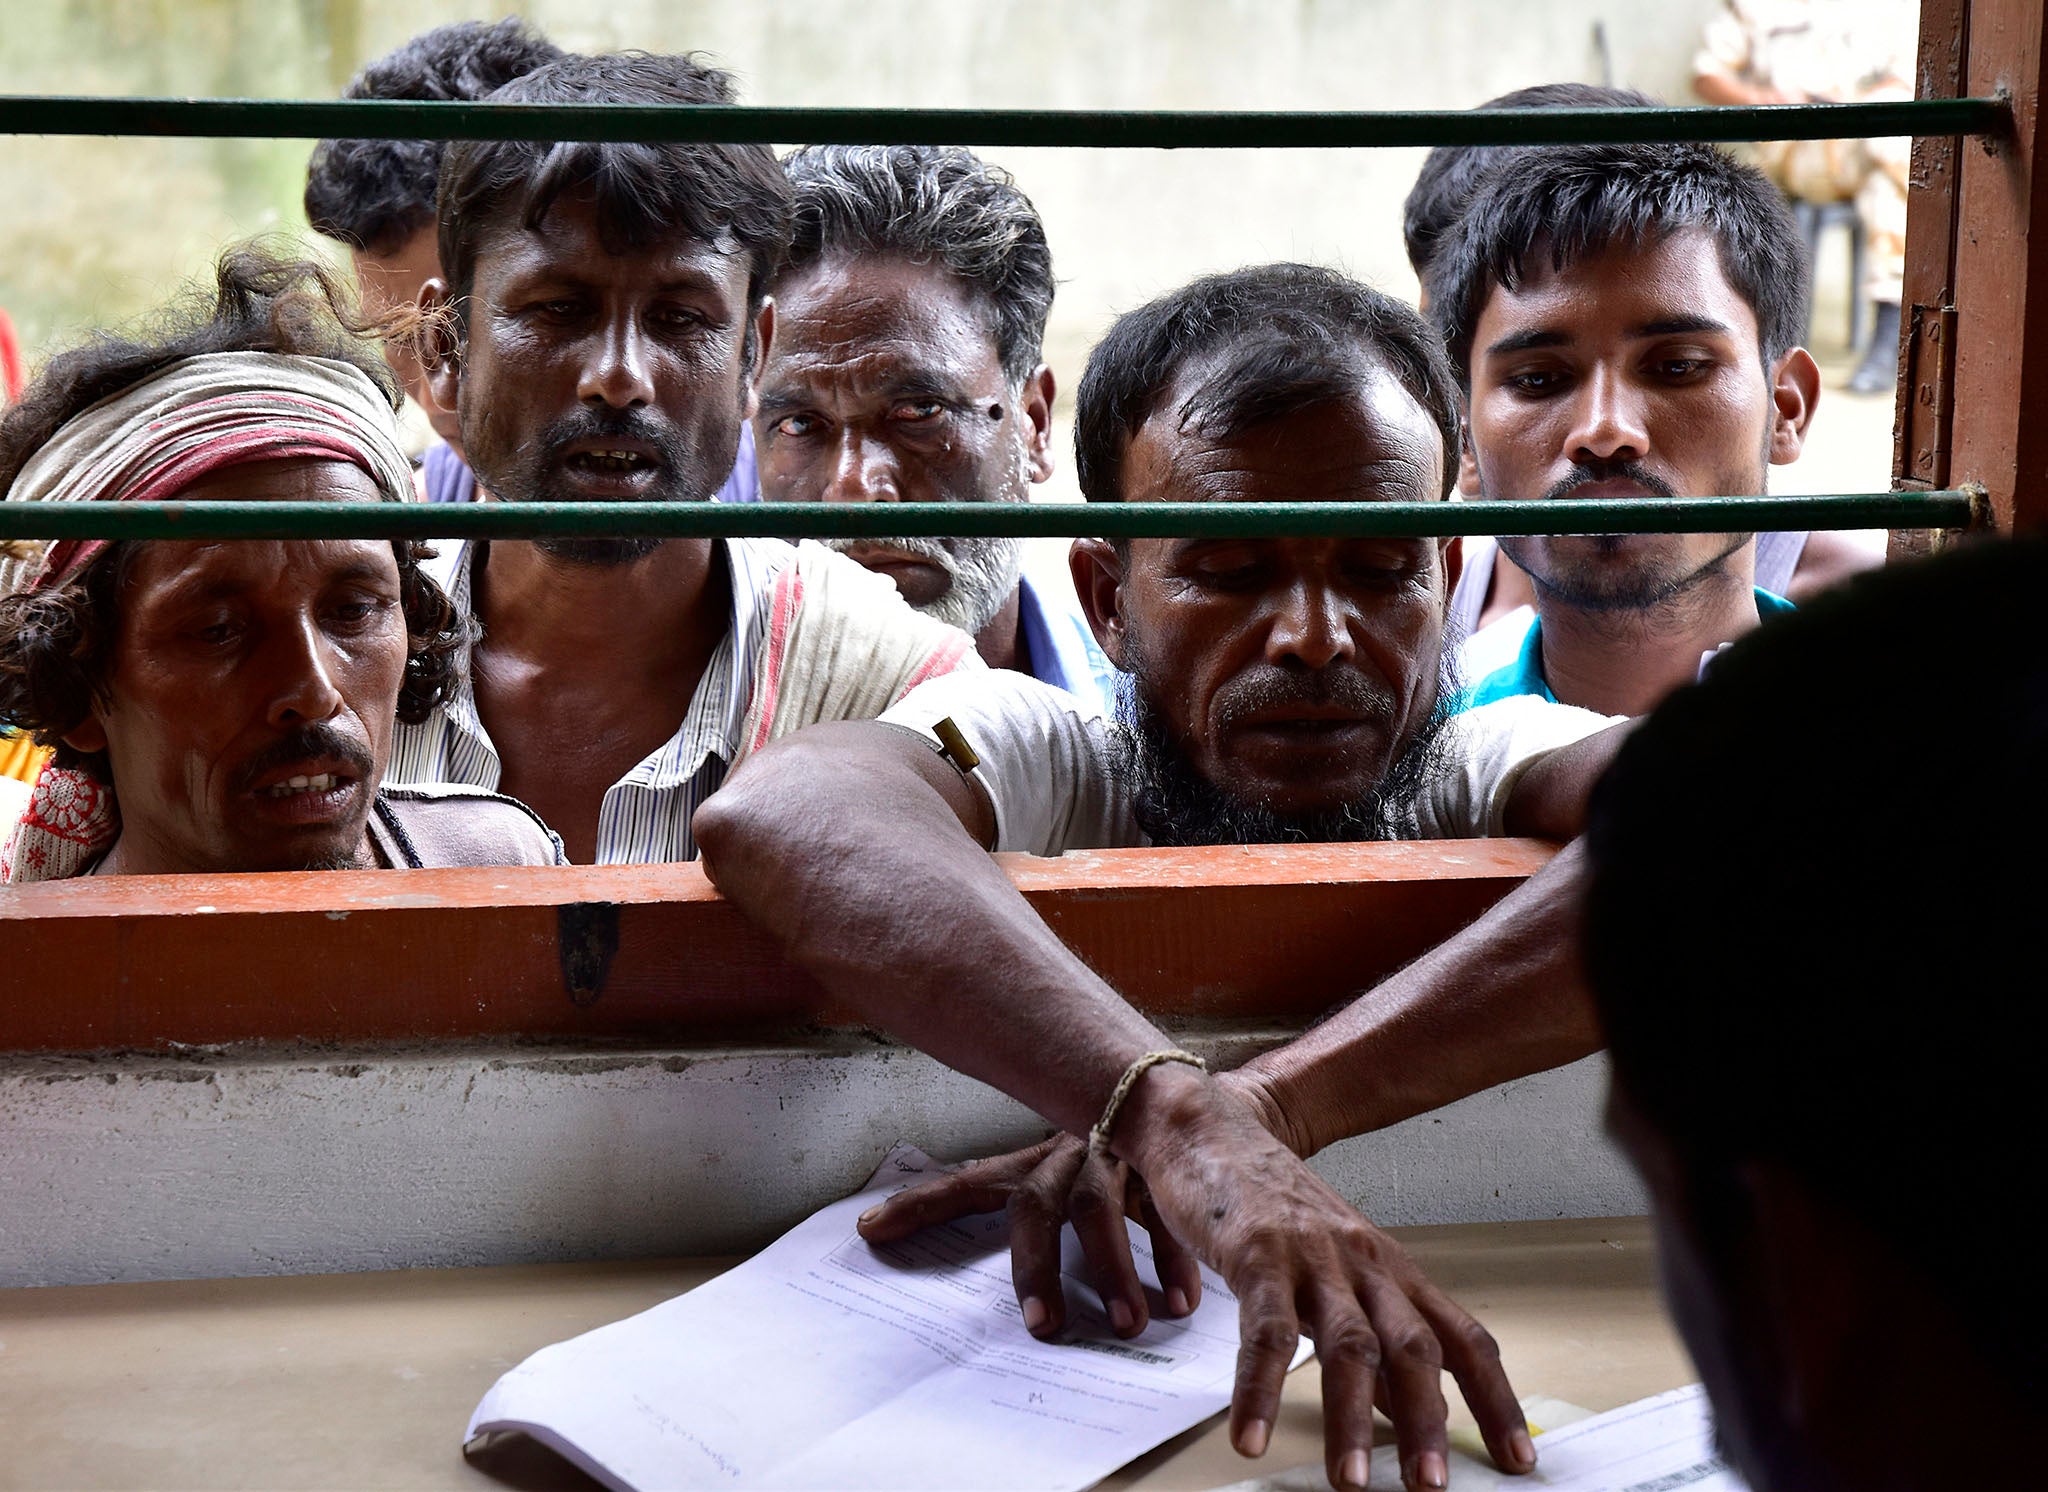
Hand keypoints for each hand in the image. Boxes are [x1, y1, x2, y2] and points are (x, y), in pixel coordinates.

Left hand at [858, 1133, 1206, 1339]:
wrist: (1173, 1095)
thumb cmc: (1102, 1157)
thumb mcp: (1055, 1176)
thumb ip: (1016, 1213)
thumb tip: (930, 1246)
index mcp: (1033, 1161)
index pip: (968, 1183)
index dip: (921, 1206)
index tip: (871, 1232)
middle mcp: (1067, 1155)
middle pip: (1037, 1204)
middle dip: (1036, 1266)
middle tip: (1044, 1327)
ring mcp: (1115, 1157)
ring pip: (1101, 1207)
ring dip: (1113, 1268)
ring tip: (1125, 1324)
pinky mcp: (1164, 1165)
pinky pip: (1167, 1211)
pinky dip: (1173, 1257)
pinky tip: (1179, 1299)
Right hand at [1116, 1066, 1537, 1491]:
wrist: (1208, 1129)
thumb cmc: (1268, 1203)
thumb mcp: (1331, 1268)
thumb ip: (1367, 1333)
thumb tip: (1400, 1406)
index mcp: (1389, 1269)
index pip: (1460, 1337)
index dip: (1493, 1398)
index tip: (1518, 1458)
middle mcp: (1362, 1262)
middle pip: (1413, 1346)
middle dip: (1427, 1420)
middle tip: (1431, 1485)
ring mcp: (1311, 1257)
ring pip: (1347, 1344)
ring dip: (1351, 1418)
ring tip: (1350, 1479)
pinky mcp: (1256, 1256)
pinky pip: (1266, 1333)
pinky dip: (1260, 1390)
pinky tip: (1251, 1434)